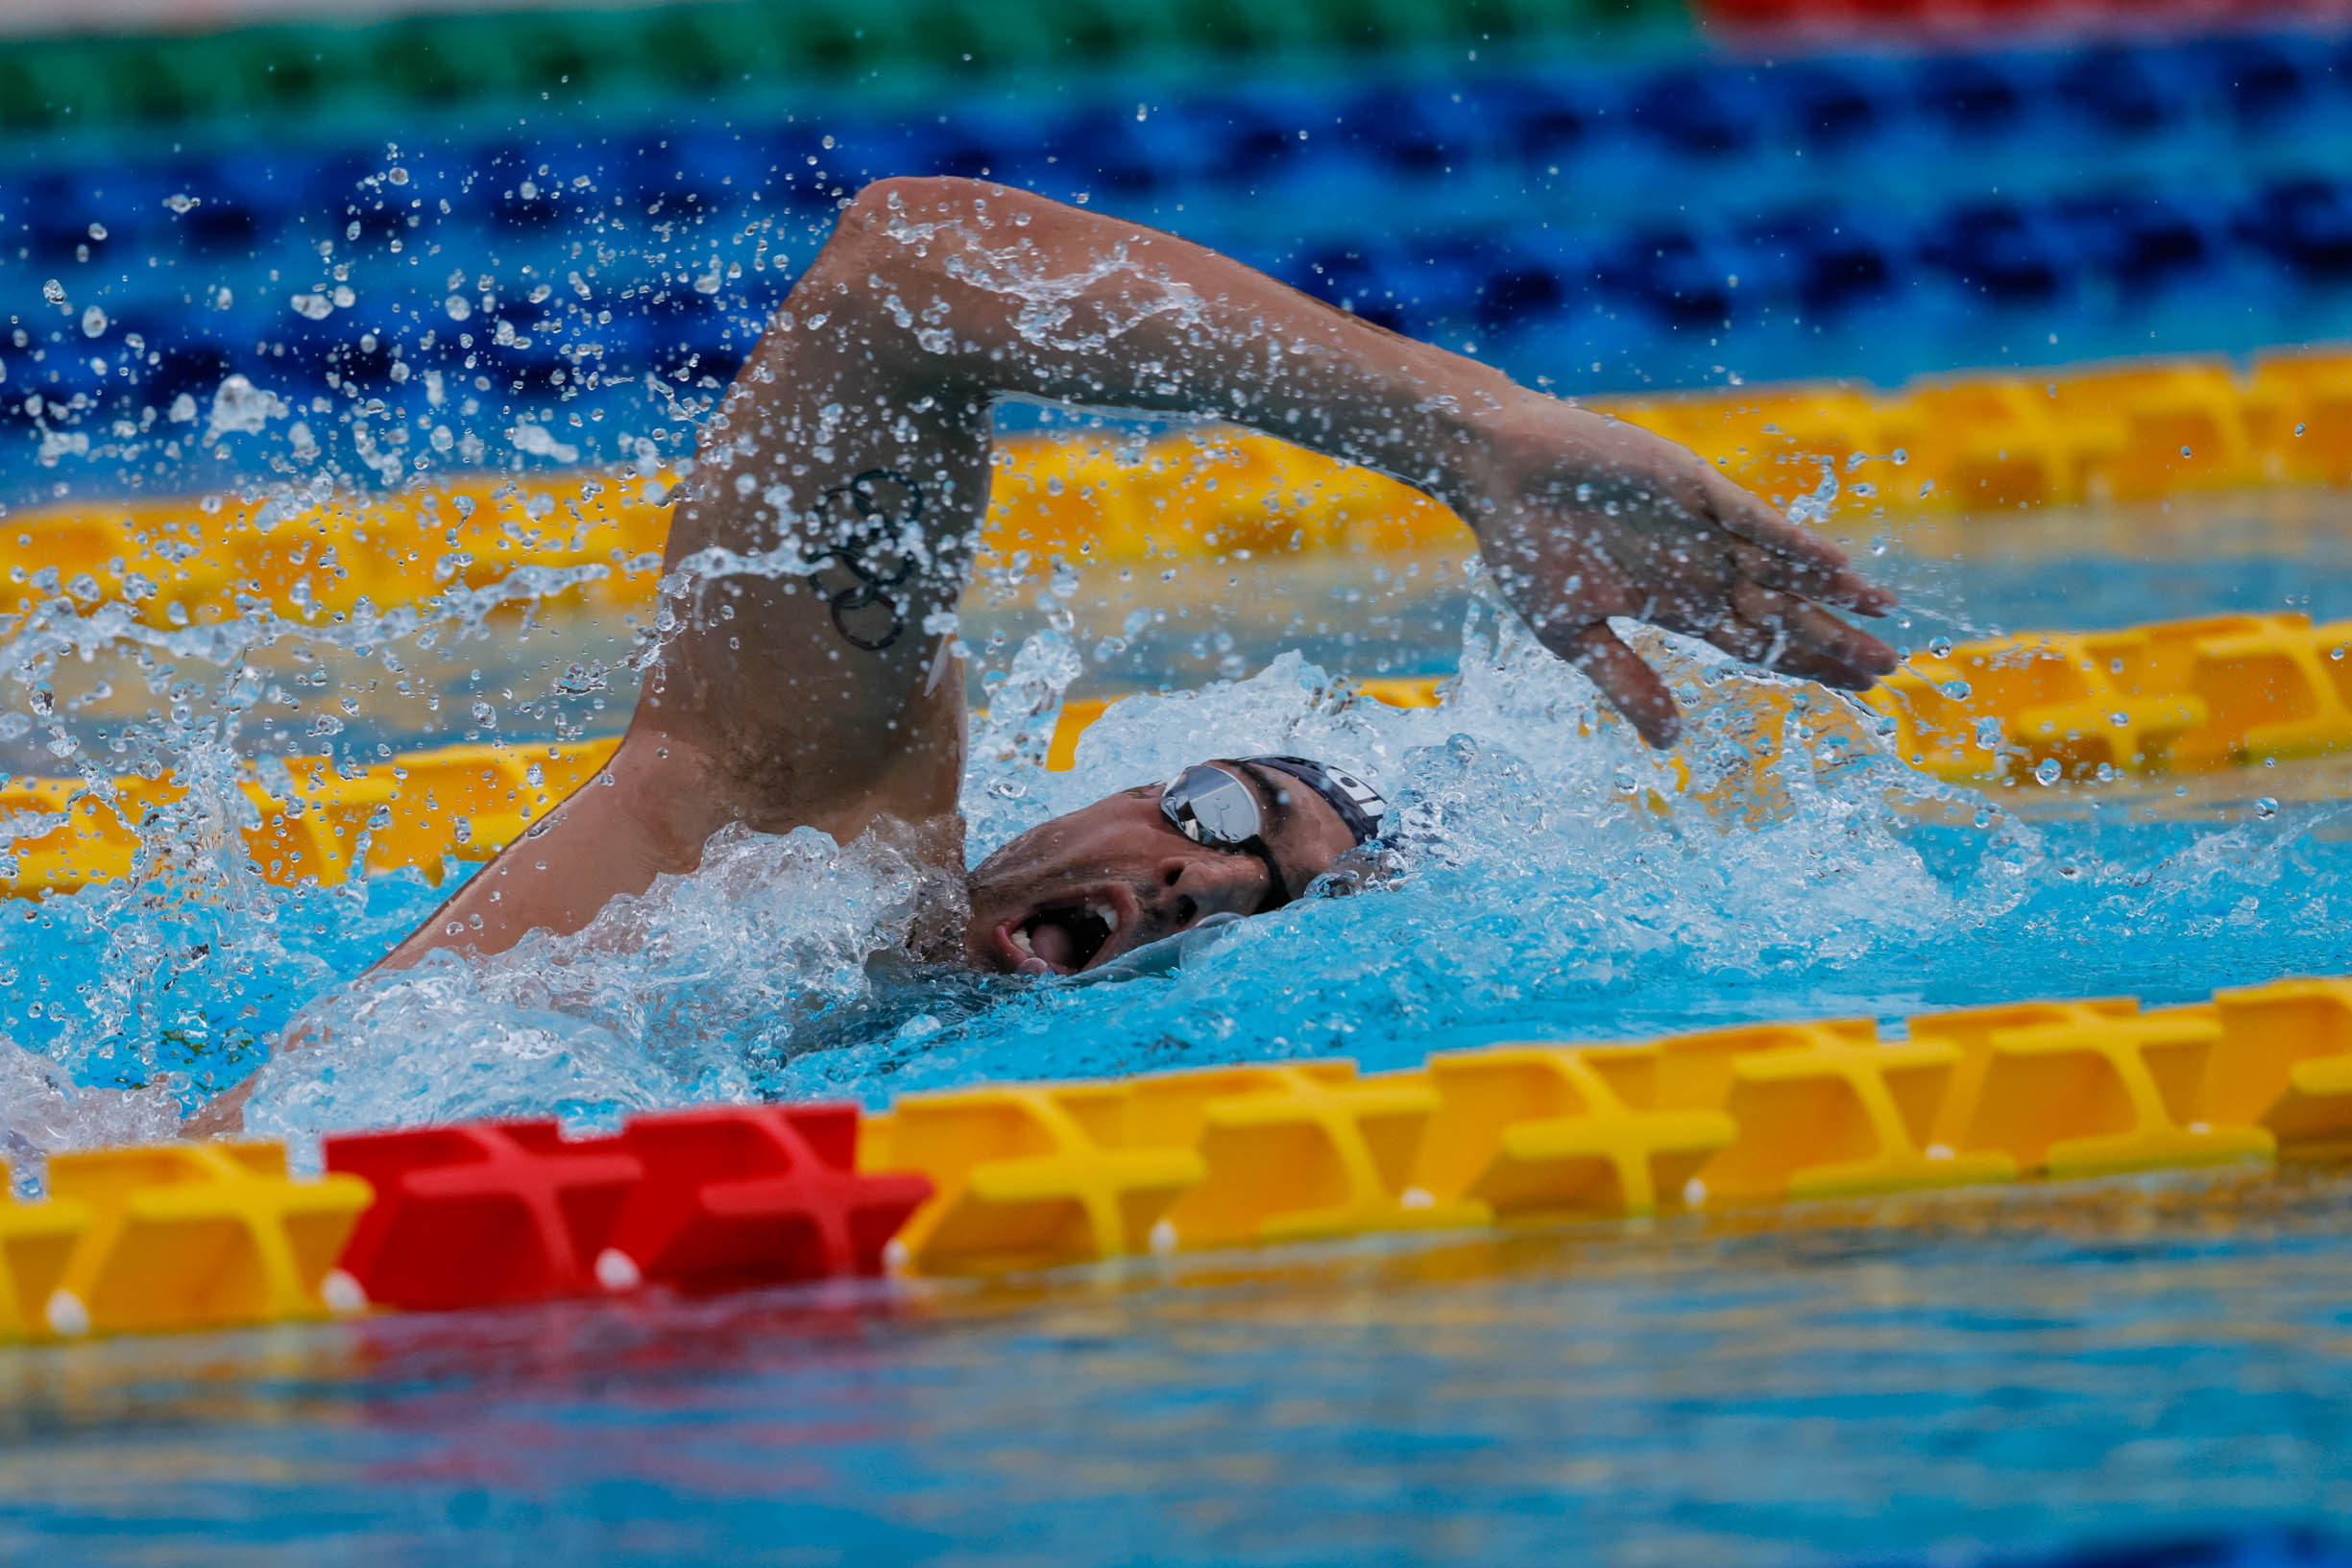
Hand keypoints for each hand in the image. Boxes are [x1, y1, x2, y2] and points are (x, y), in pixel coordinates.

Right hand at [1447, 406, 1898, 746]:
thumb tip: (1671, 741)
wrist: (1498, 473)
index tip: (1857, 691)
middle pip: (1783, 613)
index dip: (1807, 666)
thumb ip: (1624, 682)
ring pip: (1781, 567)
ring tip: (1883, 611)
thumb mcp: (1570, 633)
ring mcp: (1702, 527)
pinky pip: (1754, 521)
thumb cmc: (1524, 547)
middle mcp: (1701, 567)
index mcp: (1674, 604)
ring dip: (1832, 590)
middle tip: (1890, 669)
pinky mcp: (1694, 488)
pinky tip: (1835, 566)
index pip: (1757, 644)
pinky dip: (1794, 544)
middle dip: (1835, 640)